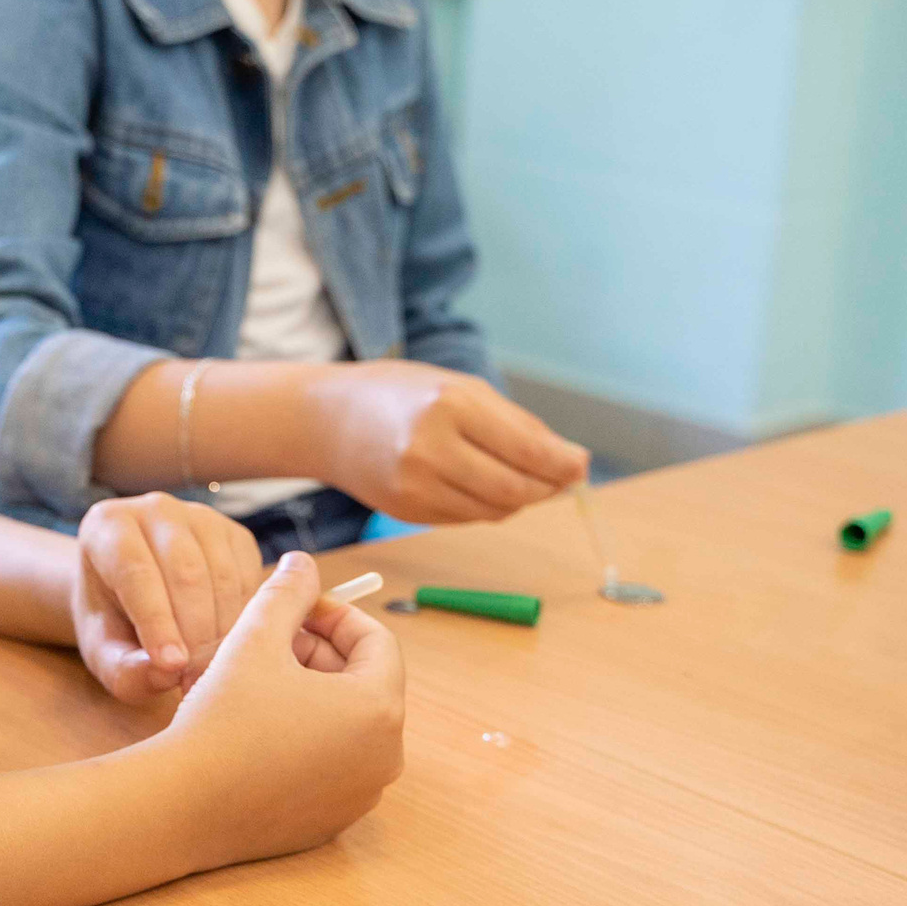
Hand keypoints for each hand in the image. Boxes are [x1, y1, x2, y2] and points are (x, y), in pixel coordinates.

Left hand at [72, 491, 264, 703]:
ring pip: (222, 574)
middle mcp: (154, 509)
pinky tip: (230, 645)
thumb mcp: (104, 652)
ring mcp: (199, 516)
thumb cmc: (113, 623)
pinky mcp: (235, 534)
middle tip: (197, 678)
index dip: (156, 622)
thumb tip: (165, 674)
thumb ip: (124, 668)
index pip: (135, 571)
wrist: (132, 596)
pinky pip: (250, 577)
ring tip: (212, 668)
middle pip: (185, 571)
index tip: (172, 667)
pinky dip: (246, 617)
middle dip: (195, 631)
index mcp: (107, 526)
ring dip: (223, 628)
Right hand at [167, 551, 405, 866]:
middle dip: (319, 653)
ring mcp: (360, 795)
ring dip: (311, 693)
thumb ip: (287, 592)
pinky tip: (256, 728)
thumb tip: (303, 563)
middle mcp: (384, 757)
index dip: (333, 613)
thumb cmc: (223, 717)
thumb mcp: (255, 638)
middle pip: (363, 683)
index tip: (292, 606)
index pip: (376, 640)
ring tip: (258, 680)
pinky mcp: (332, 821)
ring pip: (346, 725)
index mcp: (378, 709)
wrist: (184, 804)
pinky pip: (331, 765)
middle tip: (269, 640)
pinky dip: (305, 738)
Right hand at [309, 360, 588, 523]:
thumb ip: (517, 425)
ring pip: (495, 510)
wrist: (326, 420)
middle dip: (546, 487)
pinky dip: (484, 505)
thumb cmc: (400, 394)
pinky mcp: (406, 511)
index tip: (580, 466)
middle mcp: (431, 448)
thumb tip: (574, 463)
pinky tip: (473, 483)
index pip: (528, 452)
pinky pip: (467, 518)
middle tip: (556, 477)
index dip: (563, 466)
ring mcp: (415, 485)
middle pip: (516, 490)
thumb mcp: (459, 388)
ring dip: (517, 498)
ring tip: (512, 475)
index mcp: (450, 405)